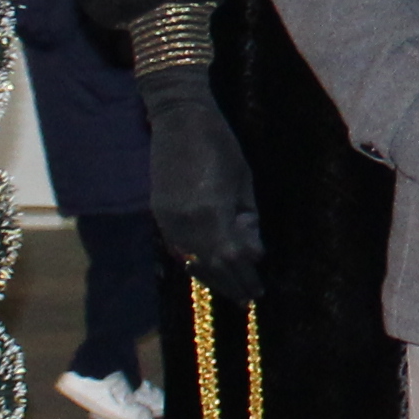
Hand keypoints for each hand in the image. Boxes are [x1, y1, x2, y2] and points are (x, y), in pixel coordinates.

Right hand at [139, 67, 266, 304]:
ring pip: (192, 262)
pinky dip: (194, 262)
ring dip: (212, 278)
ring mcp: (168, 222)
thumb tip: (252, 254)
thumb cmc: (221, 146)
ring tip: (231, 290)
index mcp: (213, 214)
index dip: (246, 278)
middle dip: (231, 284)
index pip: (232, 259)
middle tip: (247, 298)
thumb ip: (247, 221)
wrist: (179, 121)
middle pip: (212, 267)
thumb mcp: (243, 183)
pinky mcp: (159, 216)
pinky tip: (206, 269)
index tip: (259, 292)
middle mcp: (187, 225)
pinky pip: (178, 250)